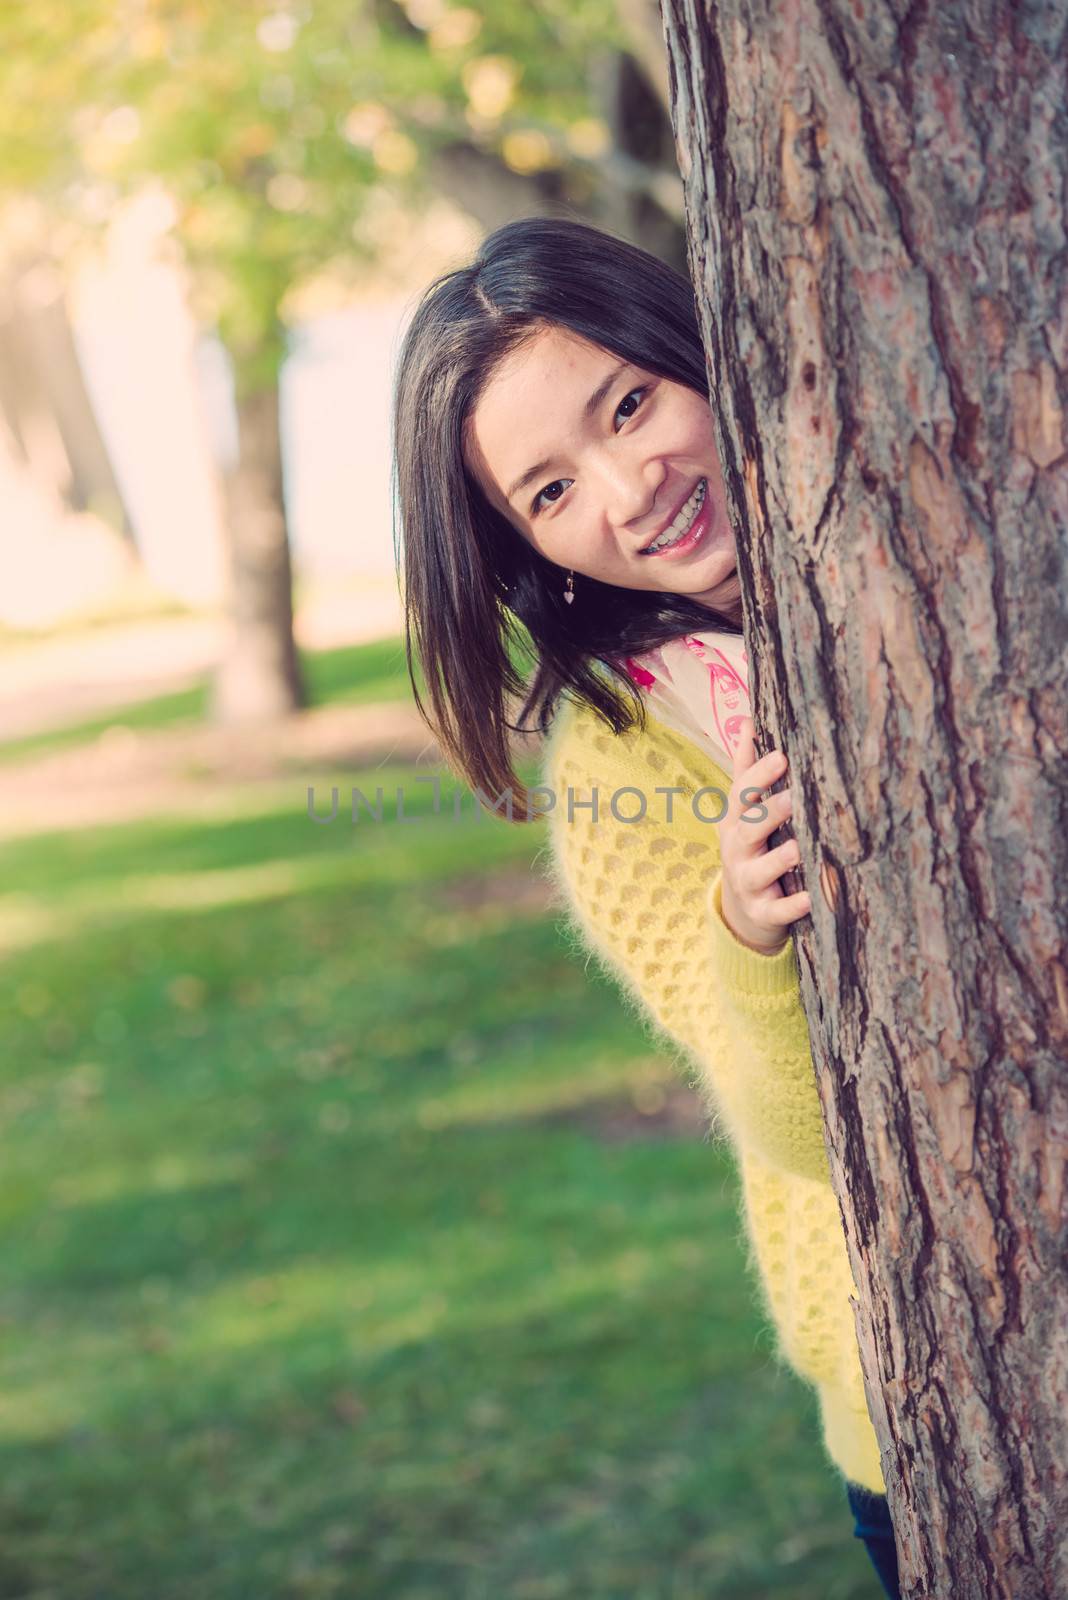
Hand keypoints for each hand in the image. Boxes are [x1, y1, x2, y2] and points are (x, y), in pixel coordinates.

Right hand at [714, 715, 811, 954]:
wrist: (744, 910)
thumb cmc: (752, 846)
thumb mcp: (744, 811)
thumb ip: (747, 770)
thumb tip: (746, 721)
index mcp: (735, 821)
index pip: (743, 794)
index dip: (759, 775)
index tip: (782, 755)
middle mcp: (737, 850)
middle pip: (750, 828)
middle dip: (771, 812)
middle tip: (796, 796)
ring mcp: (748, 882)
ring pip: (761, 869)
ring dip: (780, 858)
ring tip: (799, 848)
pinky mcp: (762, 913)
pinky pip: (777, 911)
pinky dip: (793, 906)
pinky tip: (813, 898)